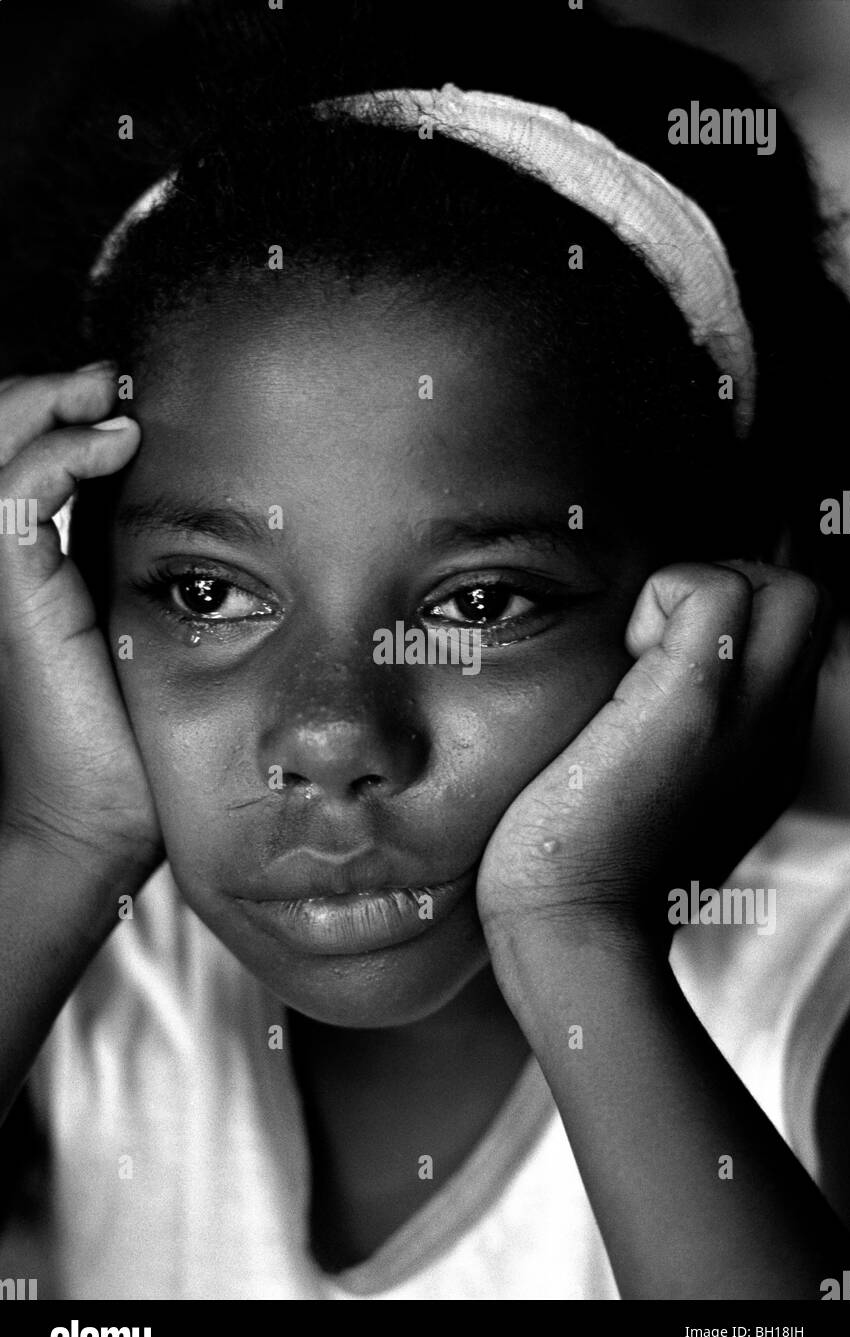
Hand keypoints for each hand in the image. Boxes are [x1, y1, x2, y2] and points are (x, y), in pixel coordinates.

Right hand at [0, 366, 161, 868]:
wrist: (95, 818)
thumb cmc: (132, 739)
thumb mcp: (144, 630)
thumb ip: (148, 570)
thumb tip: (207, 525)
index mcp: (33, 564)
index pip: (22, 456)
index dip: (60, 414)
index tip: (129, 400)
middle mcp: (6, 561)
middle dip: (46, 393)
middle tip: (110, 382)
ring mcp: (1, 574)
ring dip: (47, 402)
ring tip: (107, 396)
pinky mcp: (11, 589)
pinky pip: (15, 490)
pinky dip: (58, 448)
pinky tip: (115, 441)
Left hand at [477, 560, 830, 964]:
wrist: (572, 930)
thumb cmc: (584, 871)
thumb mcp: (656, 803)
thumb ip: (676, 750)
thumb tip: (634, 689)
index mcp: (767, 751)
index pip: (789, 642)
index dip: (736, 622)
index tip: (660, 656)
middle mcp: (777, 731)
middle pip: (809, 604)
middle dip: (739, 590)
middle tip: (661, 640)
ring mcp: (747, 715)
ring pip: (787, 590)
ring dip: (708, 591)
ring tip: (644, 651)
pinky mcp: (693, 701)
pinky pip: (715, 589)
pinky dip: (666, 596)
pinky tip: (624, 656)